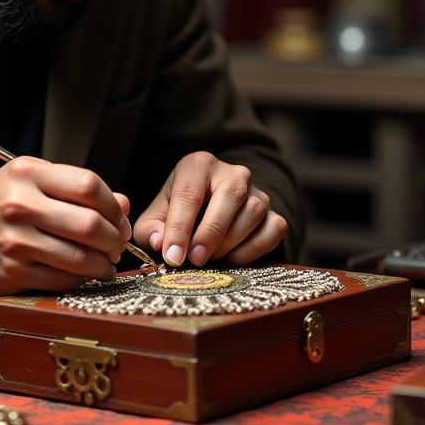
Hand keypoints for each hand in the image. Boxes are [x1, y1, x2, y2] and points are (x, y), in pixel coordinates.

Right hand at [0, 157, 130, 310]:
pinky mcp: (12, 272)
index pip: (88, 185)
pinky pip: (62, 279)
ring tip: (105, 264)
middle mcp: (19, 204)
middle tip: (117, 245)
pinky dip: (81, 280)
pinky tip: (84, 276)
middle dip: (114, 239)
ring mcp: (15, 240)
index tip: (118, 217)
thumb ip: (73, 189)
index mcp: (26, 173)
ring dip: (102, 264)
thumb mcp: (27, 184)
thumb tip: (122, 204)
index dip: (113, 205)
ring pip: (80, 257)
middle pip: (90, 223)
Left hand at [133, 152, 287, 267]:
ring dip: (230, 242)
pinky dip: (255, 249)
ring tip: (210, 258)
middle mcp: (233, 172)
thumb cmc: (177, 214)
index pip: (189, 193)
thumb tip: (161, 242)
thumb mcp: (156, 218)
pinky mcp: (274, 212)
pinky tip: (233, 259)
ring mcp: (257, 191)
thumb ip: (151, 230)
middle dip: (210, 232)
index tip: (173, 256)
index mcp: (198, 165)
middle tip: (195, 259)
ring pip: (253, 212)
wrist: (206, 213)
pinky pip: (274, 228)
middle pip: (229, 196)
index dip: (180, 227)